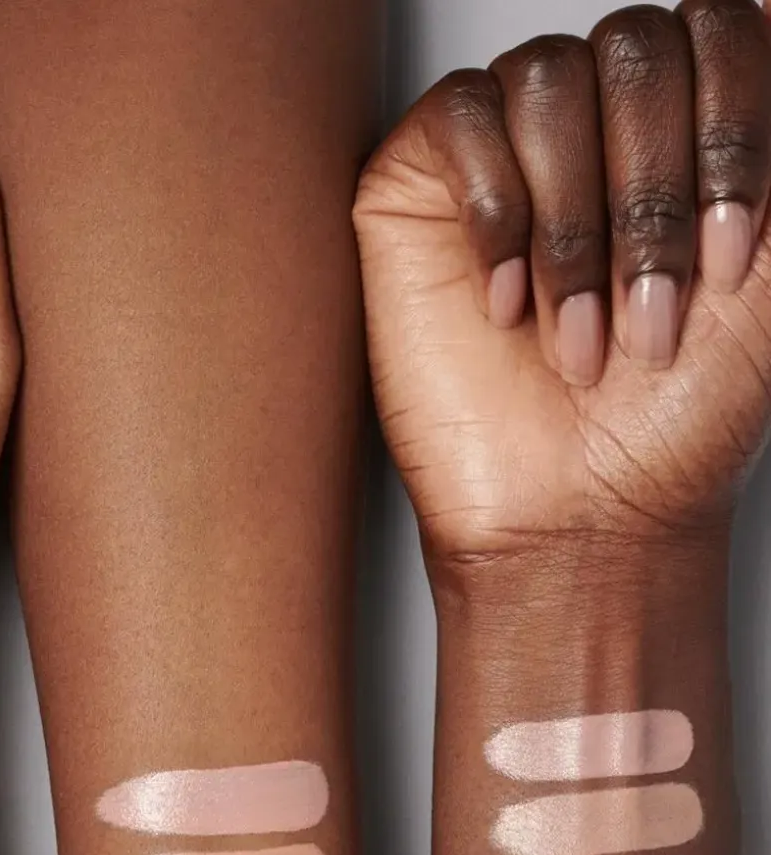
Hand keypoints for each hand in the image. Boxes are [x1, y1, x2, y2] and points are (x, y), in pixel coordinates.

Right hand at [355, 0, 770, 559]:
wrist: (579, 509)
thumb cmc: (677, 415)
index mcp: (692, 122)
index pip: (723, 26)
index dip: (733, 132)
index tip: (729, 257)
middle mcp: (601, 122)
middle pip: (638, 47)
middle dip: (653, 194)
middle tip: (649, 311)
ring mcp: (506, 150)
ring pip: (549, 78)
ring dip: (574, 221)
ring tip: (574, 328)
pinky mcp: (418, 188)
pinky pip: (461, 117)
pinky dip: (495, 213)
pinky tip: (504, 302)